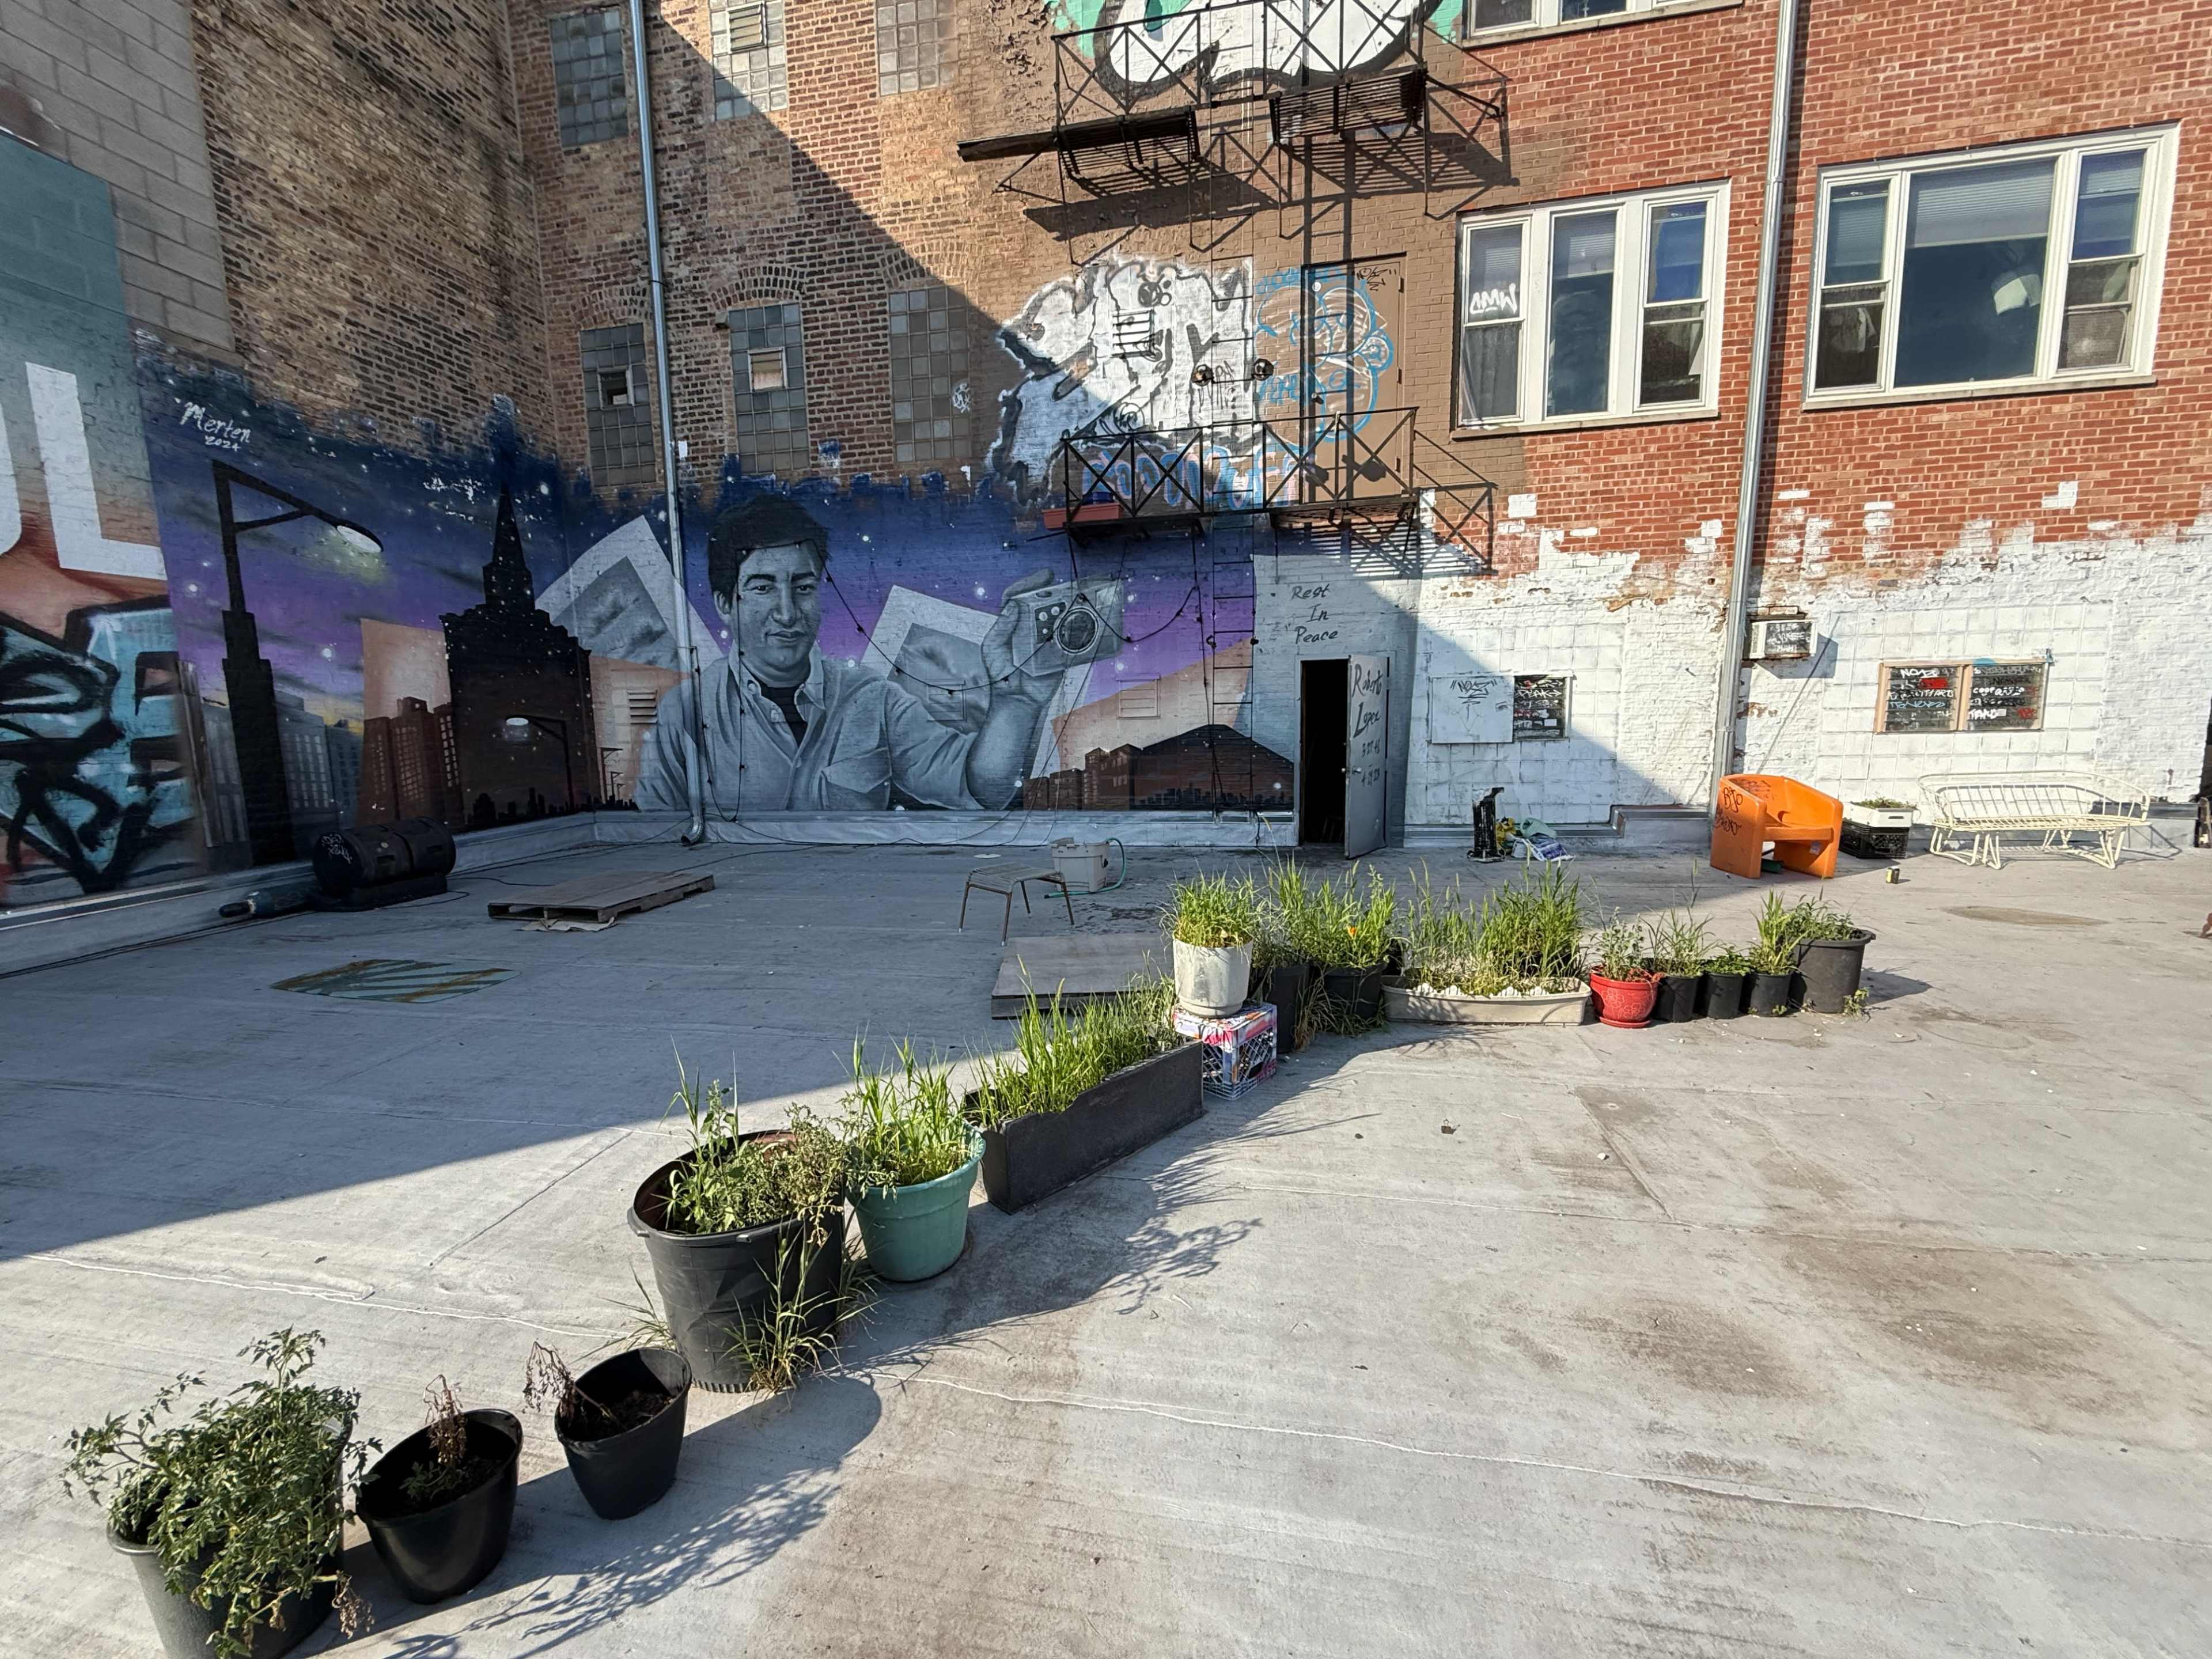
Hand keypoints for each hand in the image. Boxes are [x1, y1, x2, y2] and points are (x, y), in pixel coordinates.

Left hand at [982, 568, 1064, 707]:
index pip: (1018, 597)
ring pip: (1058, 616)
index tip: (1043, 577)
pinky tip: (1084, 621)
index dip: (1029, 584)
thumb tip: (1013, 605)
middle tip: (1063, 585)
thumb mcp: (993, 648)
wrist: (1017, 700)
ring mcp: (1046, 638)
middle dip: (1053, 592)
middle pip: (1042, 603)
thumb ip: (1002, 626)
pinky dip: (1078, 629)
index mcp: (1013, 623)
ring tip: (1075, 600)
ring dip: (1067, 607)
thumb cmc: (1001, 674)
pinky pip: (1070, 637)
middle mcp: (1030, 626)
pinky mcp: (1060, 651)